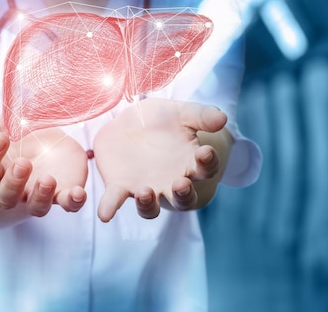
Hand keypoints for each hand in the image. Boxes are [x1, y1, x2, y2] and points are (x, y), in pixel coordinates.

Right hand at [0, 113, 87, 216]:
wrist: (42, 147)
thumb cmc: (13, 137)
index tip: (0, 138)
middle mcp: (14, 188)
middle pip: (6, 196)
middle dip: (13, 182)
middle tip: (23, 164)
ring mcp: (38, 193)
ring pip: (36, 207)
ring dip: (41, 196)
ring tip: (48, 180)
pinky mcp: (62, 192)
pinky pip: (67, 204)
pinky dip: (73, 202)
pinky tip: (78, 193)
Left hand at [93, 99, 226, 221]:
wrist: (129, 121)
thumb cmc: (162, 120)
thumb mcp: (181, 112)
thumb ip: (201, 116)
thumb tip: (223, 118)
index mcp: (189, 163)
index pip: (206, 168)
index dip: (208, 162)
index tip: (205, 151)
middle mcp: (170, 182)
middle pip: (183, 198)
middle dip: (184, 194)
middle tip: (181, 183)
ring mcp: (145, 188)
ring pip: (151, 207)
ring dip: (149, 204)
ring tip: (145, 193)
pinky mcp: (120, 187)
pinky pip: (115, 200)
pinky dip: (109, 207)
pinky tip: (104, 214)